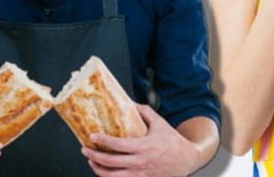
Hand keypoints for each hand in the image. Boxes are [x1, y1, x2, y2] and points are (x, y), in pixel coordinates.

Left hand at [81, 104, 202, 176]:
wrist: (188, 159)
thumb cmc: (173, 142)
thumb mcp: (160, 123)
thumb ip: (144, 112)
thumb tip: (130, 103)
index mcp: (144, 146)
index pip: (117, 144)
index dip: (102, 140)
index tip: (92, 136)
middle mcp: (140, 162)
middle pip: (110, 162)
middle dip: (93, 156)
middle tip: (85, 149)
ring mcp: (141, 175)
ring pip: (112, 176)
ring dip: (98, 169)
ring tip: (92, 162)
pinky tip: (105, 172)